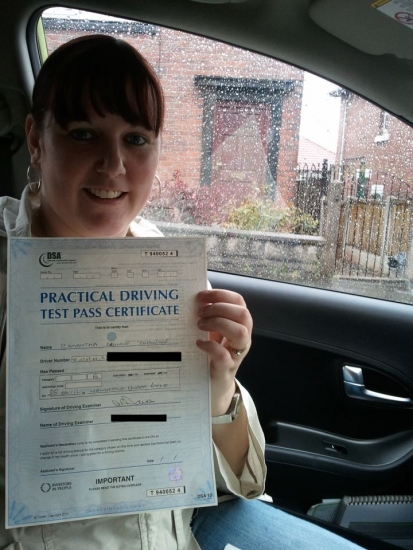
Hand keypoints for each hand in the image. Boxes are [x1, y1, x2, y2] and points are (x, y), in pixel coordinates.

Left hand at [196, 289, 252, 415]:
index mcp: (239, 324)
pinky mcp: (226, 369)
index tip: (201, 296)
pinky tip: (198, 344)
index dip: (221, 295)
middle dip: (220, 308)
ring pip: (239, 333)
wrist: (214, 384)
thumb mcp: (212, 331)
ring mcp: (237, 354)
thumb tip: (194, 296)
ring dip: (218, 324)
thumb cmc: (212, 353)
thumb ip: (208, 314)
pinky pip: (223, 356)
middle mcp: (243, 337)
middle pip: (242, 314)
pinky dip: (210, 346)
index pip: (238, 301)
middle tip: (199, 313)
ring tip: (199, 325)